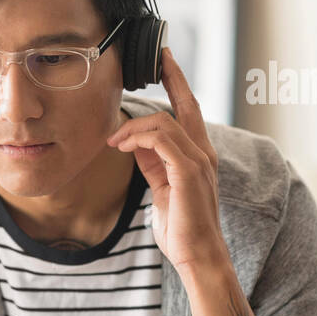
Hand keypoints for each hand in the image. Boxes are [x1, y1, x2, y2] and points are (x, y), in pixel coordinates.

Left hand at [105, 47, 228, 275]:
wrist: (198, 257)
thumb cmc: (182, 228)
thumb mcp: (162, 189)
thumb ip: (152, 165)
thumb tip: (135, 144)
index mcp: (198, 156)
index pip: (189, 112)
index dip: (178, 85)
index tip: (166, 63)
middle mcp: (203, 154)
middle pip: (188, 105)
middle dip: (173, 78)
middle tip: (158, 58)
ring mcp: (198, 162)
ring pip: (165, 123)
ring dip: (134, 127)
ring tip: (114, 140)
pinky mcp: (188, 173)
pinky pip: (162, 141)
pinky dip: (139, 138)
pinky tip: (122, 146)